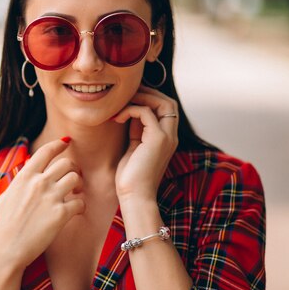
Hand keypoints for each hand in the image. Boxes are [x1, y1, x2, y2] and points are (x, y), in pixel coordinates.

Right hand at [0, 138, 84, 269]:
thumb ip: (18, 185)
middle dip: (73, 168)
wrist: (7, 249)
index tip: (66, 142)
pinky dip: (81, 205)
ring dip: (78, 185)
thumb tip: (23, 178)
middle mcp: (39, 183)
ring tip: (75, 193)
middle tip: (73, 177)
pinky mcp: (61, 214)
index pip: (46, 151)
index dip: (59, 144)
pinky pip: (80, 202)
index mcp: (25, 177)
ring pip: (75, 178)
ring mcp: (51, 197)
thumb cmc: (4, 226)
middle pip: (66, 163)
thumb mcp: (5, 198)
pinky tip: (76, 210)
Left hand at [112, 86, 178, 201]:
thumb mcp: (134, 147)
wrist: (135, 196)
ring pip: (162, 102)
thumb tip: (130, 113)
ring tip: (122, 104)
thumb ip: (137, 130)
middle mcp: (171, 136)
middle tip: (127, 96)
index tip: (130, 98)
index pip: (166, 108)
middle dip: (148, 94)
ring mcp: (167, 137)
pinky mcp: (158, 139)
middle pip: (168, 102)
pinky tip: (117, 118)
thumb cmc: (131, 176)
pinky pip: (146, 112)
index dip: (150, 98)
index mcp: (167, 138)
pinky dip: (131, 110)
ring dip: (141, 98)